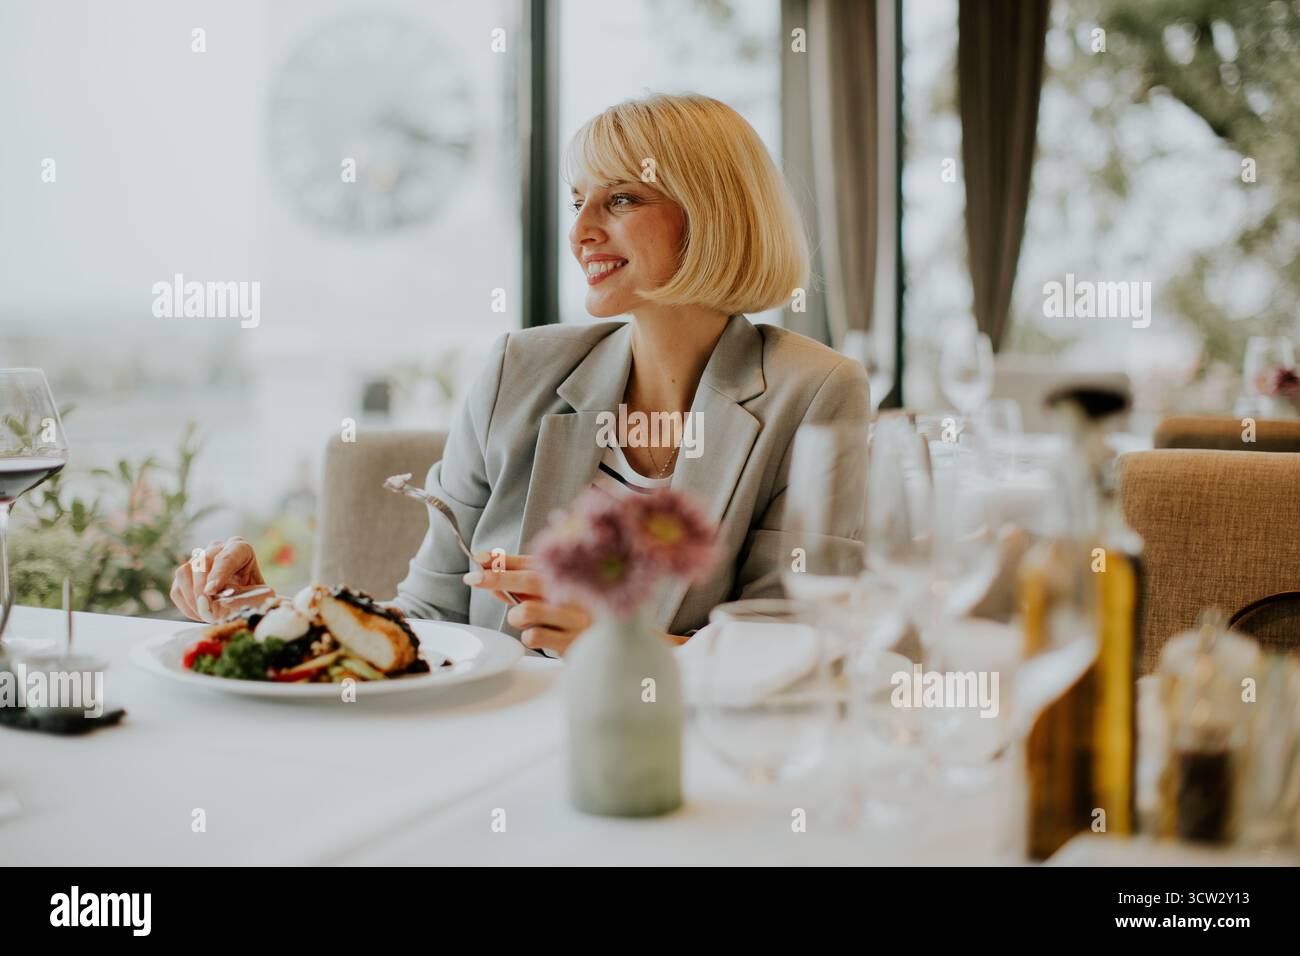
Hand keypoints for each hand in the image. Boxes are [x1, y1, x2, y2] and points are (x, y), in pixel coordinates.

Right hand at [170, 536, 269, 622]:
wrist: (247, 599)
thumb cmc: (255, 595)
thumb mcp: (258, 596)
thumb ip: (245, 597)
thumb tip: (223, 601)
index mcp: (240, 549)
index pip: (227, 556)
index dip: (218, 573)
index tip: (211, 591)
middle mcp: (217, 548)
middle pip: (202, 561)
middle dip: (202, 587)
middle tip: (206, 607)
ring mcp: (198, 559)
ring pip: (184, 572)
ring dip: (191, 597)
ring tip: (205, 614)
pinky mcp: (185, 575)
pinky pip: (177, 589)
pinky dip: (185, 604)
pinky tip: (199, 613)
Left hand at [462, 553, 591, 656]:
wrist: (614, 646)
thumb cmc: (577, 616)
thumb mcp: (554, 594)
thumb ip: (525, 585)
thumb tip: (490, 575)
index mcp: (574, 575)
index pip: (534, 562)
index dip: (504, 560)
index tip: (479, 558)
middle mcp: (578, 593)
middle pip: (530, 580)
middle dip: (498, 578)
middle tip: (473, 578)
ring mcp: (576, 618)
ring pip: (526, 611)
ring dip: (517, 617)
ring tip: (532, 621)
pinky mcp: (572, 643)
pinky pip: (533, 637)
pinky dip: (530, 637)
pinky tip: (547, 637)